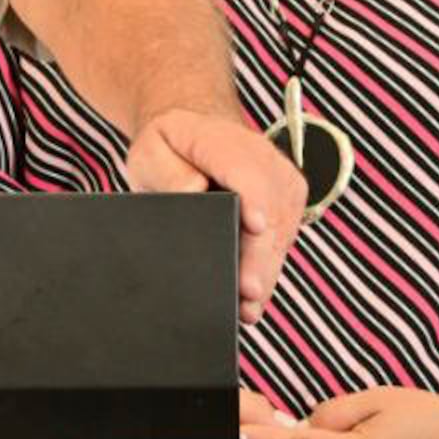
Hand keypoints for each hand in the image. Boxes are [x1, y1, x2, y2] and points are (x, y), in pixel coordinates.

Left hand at [123, 109, 305, 325]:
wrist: (193, 133)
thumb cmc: (170, 146)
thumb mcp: (150, 152)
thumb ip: (168, 171)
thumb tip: (193, 192)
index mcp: (225, 141)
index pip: (249, 172)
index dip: (255, 200)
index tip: (255, 228)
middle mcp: (263, 159)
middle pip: (272, 211)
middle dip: (261, 254)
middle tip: (247, 292)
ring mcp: (280, 181)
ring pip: (283, 230)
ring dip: (267, 268)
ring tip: (248, 306)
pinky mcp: (287, 202)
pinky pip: (284, 237)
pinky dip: (269, 267)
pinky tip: (254, 296)